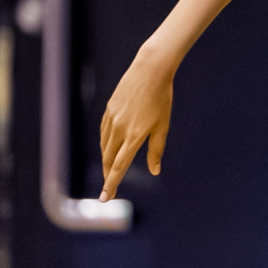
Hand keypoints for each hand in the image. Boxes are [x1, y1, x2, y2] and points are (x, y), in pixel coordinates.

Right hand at [100, 46, 175, 200]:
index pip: (119, 167)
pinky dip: (105, 143)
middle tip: (108, 187)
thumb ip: (156, 149)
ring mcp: (112, 118)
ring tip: (109, 170)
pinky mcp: (109, 109)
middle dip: (107, 175)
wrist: (150, 69)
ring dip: (106, 160)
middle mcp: (119, 129)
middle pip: (108, 159)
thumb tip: (155, 170)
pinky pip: (104, 131)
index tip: (105, 198)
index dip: (111, 184)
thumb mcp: (163, 125)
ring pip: (105, 146)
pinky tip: (109, 146)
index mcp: (134, 136)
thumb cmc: (161, 98)